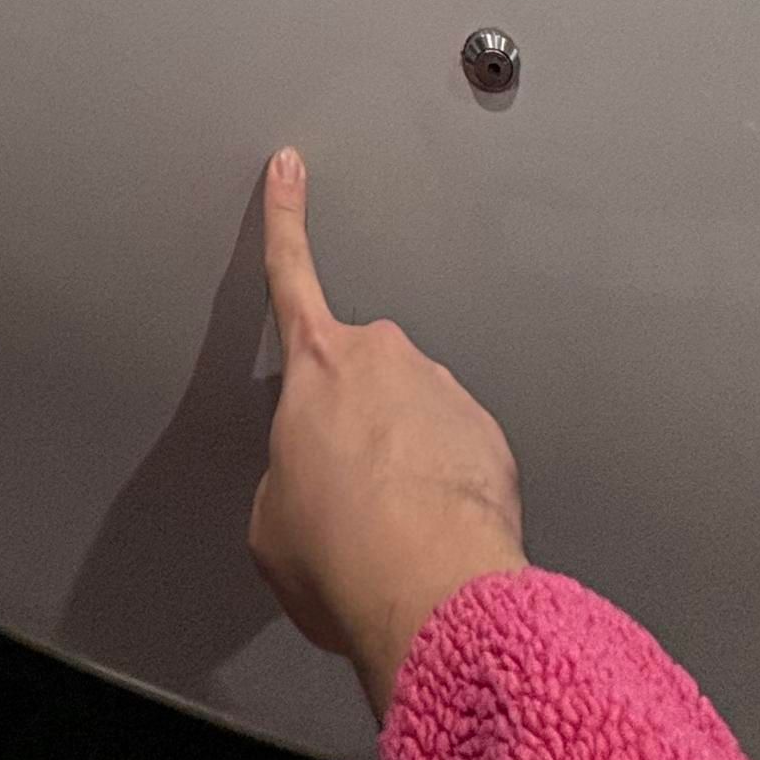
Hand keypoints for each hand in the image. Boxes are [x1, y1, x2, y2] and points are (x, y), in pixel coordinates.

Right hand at [248, 146, 526, 718]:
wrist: (432, 591)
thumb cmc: (343, 554)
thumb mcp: (269, 520)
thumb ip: (284, 474)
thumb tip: (306, 488)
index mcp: (315, 366)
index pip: (290, 273)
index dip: (286, 217)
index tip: (290, 168)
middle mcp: (383, 360)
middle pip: (357, 379)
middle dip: (352, 427)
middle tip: (345, 498)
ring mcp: (443, 392)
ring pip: (410, 419)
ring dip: (400, 464)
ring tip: (390, 532)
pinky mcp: (489, 433)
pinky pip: (455, 452)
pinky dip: (442, 487)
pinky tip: (429, 534)